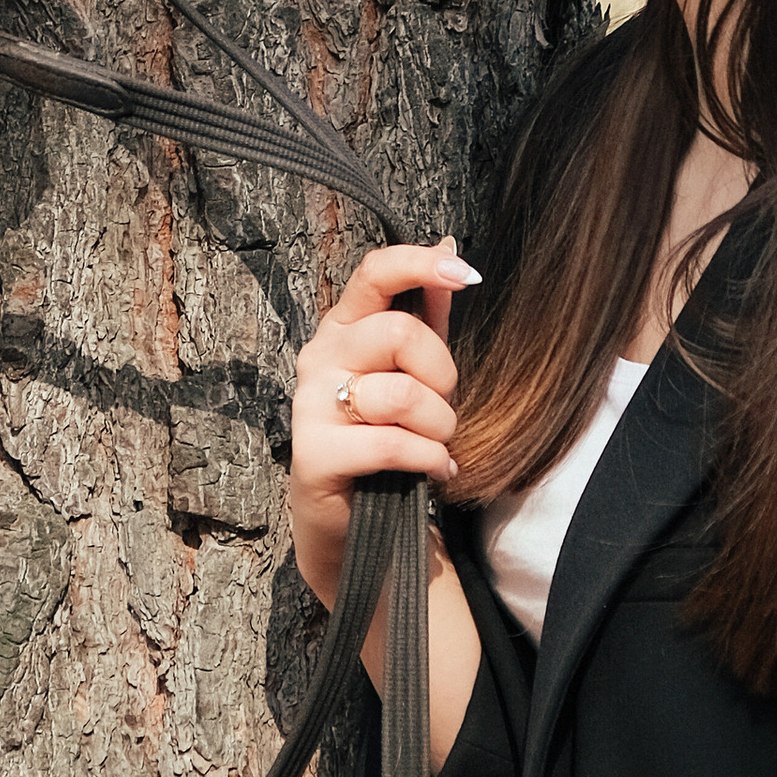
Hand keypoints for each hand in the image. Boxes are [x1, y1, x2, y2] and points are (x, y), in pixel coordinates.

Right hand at [289, 240, 479, 613]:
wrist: (355, 530)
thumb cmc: (387, 443)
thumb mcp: (414, 374)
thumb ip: (429, 315)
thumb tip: (451, 246)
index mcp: (343, 330)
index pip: (373, 274)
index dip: (419, 264)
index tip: (466, 274)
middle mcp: (319, 359)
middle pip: (399, 333)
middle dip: (443, 376)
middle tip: (444, 410)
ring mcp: (310, 407)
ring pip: (400, 393)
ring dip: (438, 427)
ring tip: (437, 447)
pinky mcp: (312, 454)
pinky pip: (391, 443)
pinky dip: (429, 460)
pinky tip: (435, 473)